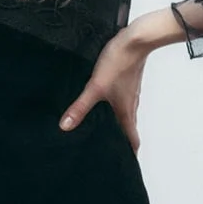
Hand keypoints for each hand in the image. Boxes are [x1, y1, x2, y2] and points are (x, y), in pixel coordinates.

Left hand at [59, 24, 151, 153]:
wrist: (136, 40)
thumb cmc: (119, 63)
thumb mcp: (95, 87)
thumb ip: (80, 107)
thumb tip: (66, 126)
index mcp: (126, 112)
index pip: (132, 139)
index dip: (130, 153)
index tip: (125, 163)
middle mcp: (131, 105)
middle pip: (129, 128)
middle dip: (122, 140)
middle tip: (112, 149)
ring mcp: (131, 92)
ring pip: (126, 113)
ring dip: (119, 123)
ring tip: (106, 129)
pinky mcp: (128, 80)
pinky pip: (123, 99)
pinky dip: (117, 107)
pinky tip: (106, 102)